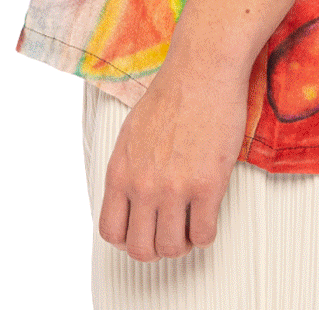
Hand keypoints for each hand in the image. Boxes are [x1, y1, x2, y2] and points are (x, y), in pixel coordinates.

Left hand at [98, 52, 249, 260]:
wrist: (202, 69)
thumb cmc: (171, 95)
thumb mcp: (132, 133)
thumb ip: (127, 169)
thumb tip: (130, 200)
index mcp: (120, 171)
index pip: (111, 232)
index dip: (128, 239)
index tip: (144, 230)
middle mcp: (143, 184)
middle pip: (141, 249)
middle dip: (156, 248)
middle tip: (170, 232)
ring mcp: (175, 187)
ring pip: (172, 248)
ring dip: (182, 243)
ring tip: (190, 225)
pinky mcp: (207, 185)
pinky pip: (203, 235)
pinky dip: (205, 234)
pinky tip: (208, 214)